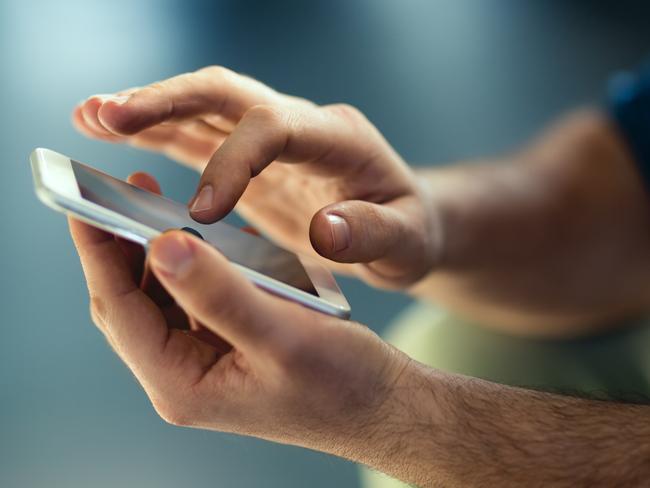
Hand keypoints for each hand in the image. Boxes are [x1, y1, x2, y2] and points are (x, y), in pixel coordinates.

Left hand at [69, 172, 405, 452]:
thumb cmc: (339, 382)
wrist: (379, 404)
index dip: (98, 252)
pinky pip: (192, 299)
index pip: (119, 309)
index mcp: (182, 383)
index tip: (84, 201)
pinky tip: (207, 239)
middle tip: (127, 190)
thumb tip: (162, 246)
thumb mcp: (280, 335)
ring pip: (159, 298)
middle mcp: (183, 375)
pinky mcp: (225, 347)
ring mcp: (203, 362)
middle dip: (121, 247)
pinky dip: (193, 266)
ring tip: (160, 206)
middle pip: (129, 303)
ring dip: (158, 253)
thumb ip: (219, 293)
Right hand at [72, 66, 438, 287]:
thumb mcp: (408, 243)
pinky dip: (155, 135)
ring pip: (202, 108)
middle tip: (108, 113)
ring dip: (147, 110)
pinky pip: (198, 137)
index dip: (233, 160)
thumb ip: (373, 235)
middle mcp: (301, 126)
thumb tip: (327, 229)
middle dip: (167, 101)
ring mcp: (273, 139)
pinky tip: (113, 136)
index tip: (201, 211)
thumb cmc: (409, 233)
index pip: (276, 127)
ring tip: (89, 116)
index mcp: (339, 140)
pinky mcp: (253, 160)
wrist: (404, 223)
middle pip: (227, 94)